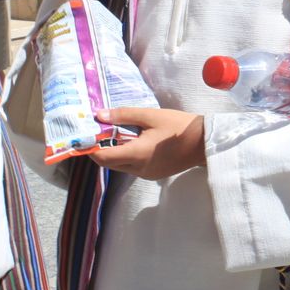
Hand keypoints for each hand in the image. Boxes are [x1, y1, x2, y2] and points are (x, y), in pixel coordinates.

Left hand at [90, 106, 204, 179]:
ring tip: (117, 133)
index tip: (85, 136)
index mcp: (136, 154)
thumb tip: (99, 115)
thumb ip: (123, 115)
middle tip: (100, 131)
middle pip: (109, 163)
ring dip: (116, 152)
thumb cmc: (178, 126)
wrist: (204, 143)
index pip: (102, 158)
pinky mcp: (153, 174)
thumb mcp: (150, 116)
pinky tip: (135, 141)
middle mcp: (138, 169)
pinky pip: (133, 167)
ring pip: (121, 166)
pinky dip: (128, 156)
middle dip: (102, 149)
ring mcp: (146, 174)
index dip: (90, 148)